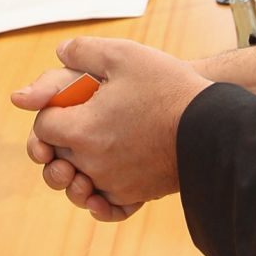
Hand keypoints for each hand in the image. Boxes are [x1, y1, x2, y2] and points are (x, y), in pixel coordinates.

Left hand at [12, 37, 212, 218]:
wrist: (212, 125)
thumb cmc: (168, 87)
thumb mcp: (123, 55)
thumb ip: (82, 51)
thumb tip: (59, 53)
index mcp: (82, 130)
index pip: (43, 127)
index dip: (50, 111)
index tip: (67, 102)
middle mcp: (93, 163)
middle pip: (55, 159)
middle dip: (57, 141)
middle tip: (73, 123)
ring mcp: (114, 183)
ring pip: (76, 184)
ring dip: (74, 169)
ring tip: (86, 151)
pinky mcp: (135, 195)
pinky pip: (104, 204)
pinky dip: (98, 195)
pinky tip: (99, 184)